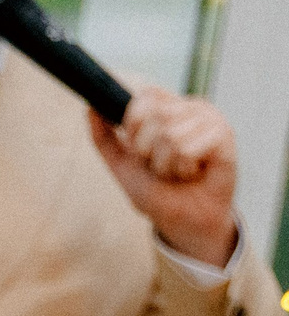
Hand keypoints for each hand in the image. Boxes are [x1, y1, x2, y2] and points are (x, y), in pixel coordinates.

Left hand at [90, 84, 238, 267]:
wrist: (183, 220)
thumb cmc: (158, 191)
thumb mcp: (123, 165)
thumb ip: (104, 138)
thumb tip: (89, 108)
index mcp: (168, 107)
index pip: (145, 96)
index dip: (134, 123)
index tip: (139, 149)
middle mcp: (190, 107)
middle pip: (155, 116)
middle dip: (148, 152)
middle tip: (163, 165)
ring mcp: (210, 118)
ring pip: (170, 135)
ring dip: (166, 165)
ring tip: (179, 171)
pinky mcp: (224, 133)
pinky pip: (187, 148)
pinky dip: (183, 168)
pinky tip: (194, 172)